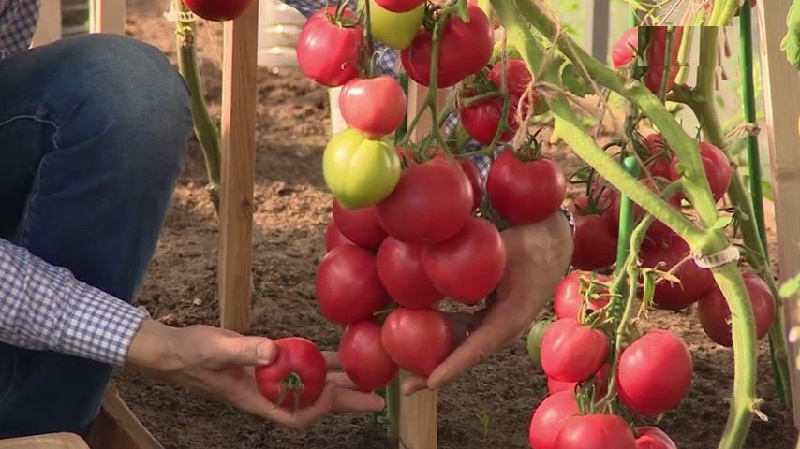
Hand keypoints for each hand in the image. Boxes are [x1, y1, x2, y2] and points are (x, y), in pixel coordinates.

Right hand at [126, 321, 384, 427]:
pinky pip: (299, 365)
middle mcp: (266, 392)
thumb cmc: (189, 354)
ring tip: (368, 378)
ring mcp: (268, 378)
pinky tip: (336, 356)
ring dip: (338, 381)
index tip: (339, 394)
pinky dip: (318, 361)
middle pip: (313, 402)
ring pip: (310, 384)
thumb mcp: (214, 351)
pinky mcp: (266, 362)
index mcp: (254, 398)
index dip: (320, 408)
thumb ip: (244, 351)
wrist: (172, 350)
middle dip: (345, 400)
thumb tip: (273, 352)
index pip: (295, 414)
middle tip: (378, 397)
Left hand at [403, 211, 573, 393]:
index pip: (477, 348)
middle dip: (436, 371)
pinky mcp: (492, 316)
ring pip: (464, 344)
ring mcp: (497, 324)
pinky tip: (421, 331)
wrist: (553, 244)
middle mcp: (503, 329)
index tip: (432, 381)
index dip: (453, 365)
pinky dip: (444, 333)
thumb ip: (473, 268)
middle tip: (407, 387)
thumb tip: (435, 277)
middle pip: (466, 355)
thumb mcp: (502, 253)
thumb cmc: (530, 247)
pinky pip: (466, 330)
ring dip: (438, 354)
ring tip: (407, 367)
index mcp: (509, 319)